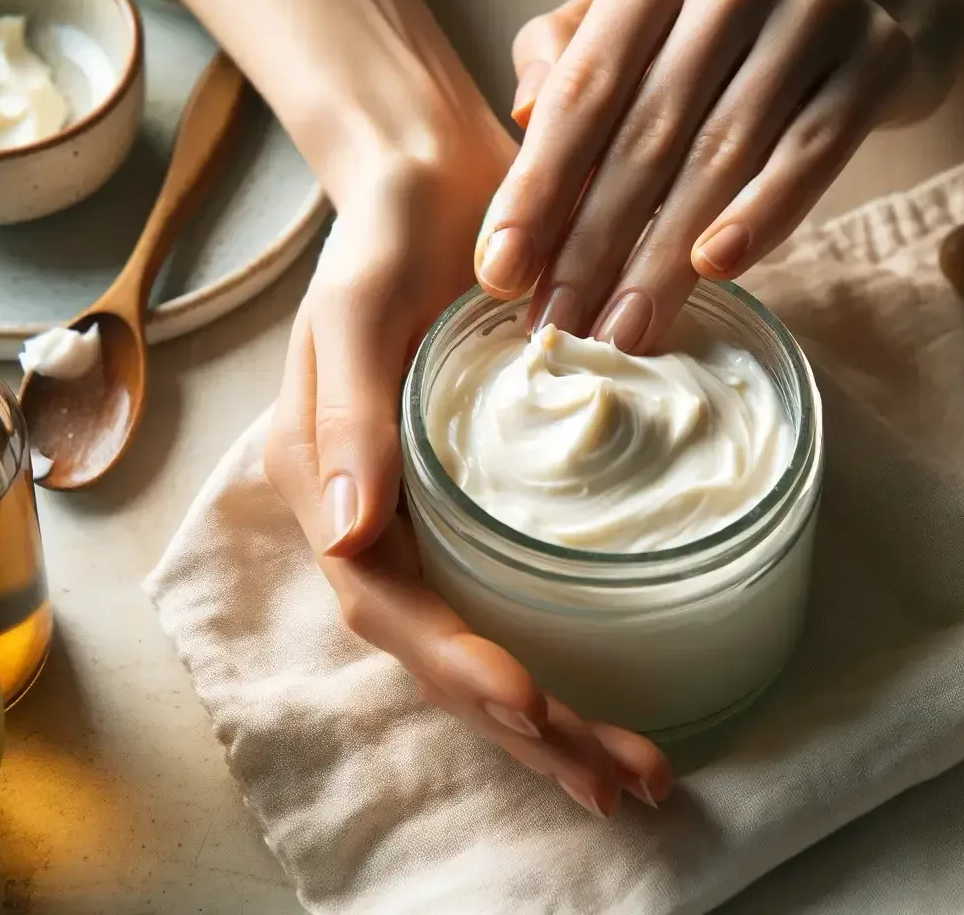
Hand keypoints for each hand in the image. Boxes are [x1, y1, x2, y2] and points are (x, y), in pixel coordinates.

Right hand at [264, 151, 672, 814]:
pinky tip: (612, 700)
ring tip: (634, 777)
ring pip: (483, 644)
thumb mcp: (352, 310)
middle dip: (528, 727)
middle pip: (445, 651)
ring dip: (553, 721)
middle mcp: (374, 523)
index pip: (389, 604)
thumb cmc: (386, 234)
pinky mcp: (480, 506)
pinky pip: (514, 602)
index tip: (535, 703)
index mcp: (329, 489)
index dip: (459, 663)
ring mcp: (429, 520)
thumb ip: (346, 415)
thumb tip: (340, 531)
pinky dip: (563, 660)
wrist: (432, 181)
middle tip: (620, 781)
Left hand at [478, 0, 948, 351]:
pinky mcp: (877, 58)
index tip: (499, 273)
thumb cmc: (731, 27)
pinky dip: (760, 217)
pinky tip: (715, 272)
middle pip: (649, 133)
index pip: (584, 89)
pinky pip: (809, 155)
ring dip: (663, 258)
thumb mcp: (641, 18)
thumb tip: (524, 115)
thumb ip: (570, 57)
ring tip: (622, 330)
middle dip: (591, 244)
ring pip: (722, 156)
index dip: (537, 188)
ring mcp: (815, 11)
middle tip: (557, 327)